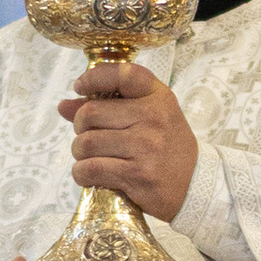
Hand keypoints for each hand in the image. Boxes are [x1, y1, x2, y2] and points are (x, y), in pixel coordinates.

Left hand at [60, 59, 197, 221]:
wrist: (196, 186)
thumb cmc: (167, 148)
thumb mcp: (149, 117)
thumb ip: (108, 107)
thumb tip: (64, 105)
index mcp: (158, 98)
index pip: (121, 74)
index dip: (93, 77)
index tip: (80, 87)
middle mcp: (153, 118)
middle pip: (90, 114)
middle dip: (80, 127)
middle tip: (89, 136)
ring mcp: (146, 147)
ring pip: (85, 144)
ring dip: (80, 153)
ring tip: (91, 157)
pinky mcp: (137, 175)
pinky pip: (90, 169)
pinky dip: (81, 173)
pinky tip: (90, 174)